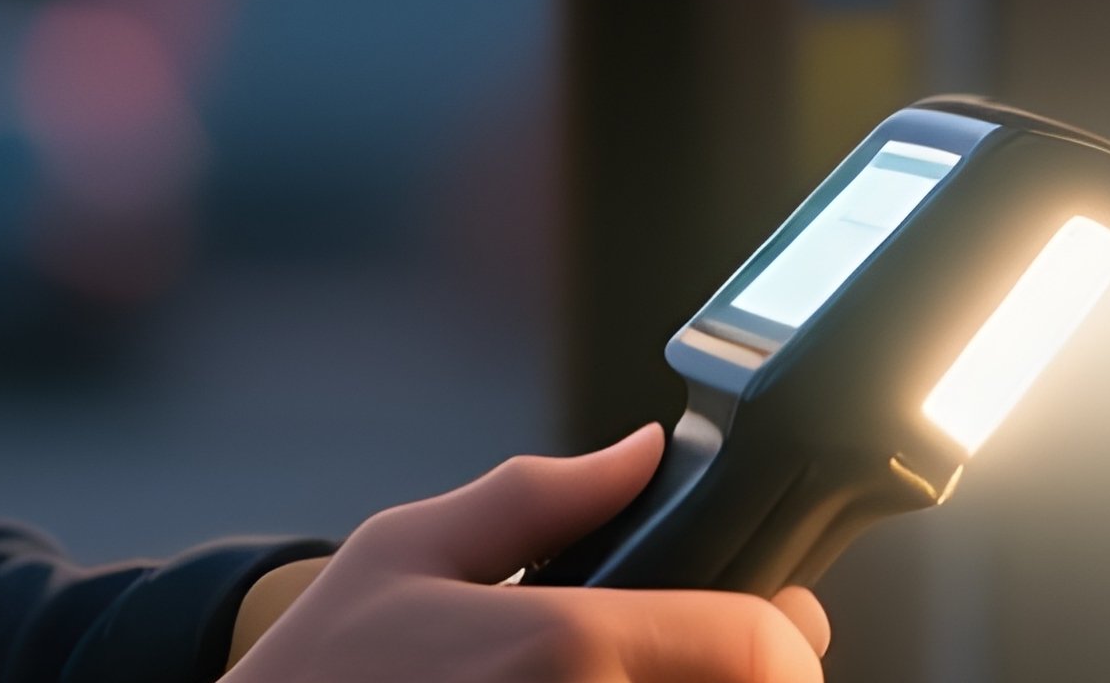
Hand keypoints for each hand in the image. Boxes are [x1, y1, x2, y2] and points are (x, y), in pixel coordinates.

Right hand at [227, 425, 830, 682]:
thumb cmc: (322, 669)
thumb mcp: (408, 547)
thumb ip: (539, 495)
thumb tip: (640, 451)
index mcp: (567, 647)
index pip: (759, 649)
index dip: (787, 632)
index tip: (780, 620)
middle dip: (749, 675)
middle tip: (708, 648)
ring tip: (657, 666)